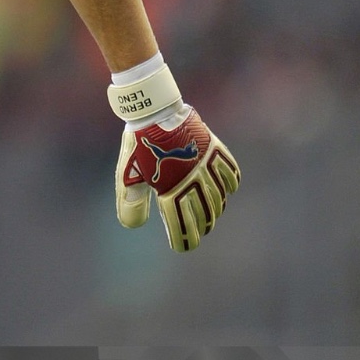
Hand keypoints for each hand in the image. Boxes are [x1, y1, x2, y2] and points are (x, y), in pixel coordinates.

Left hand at [116, 108, 240, 252]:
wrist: (153, 112)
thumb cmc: (139, 147)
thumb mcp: (128, 176)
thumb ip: (130, 203)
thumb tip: (134, 226)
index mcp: (171, 189)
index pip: (182, 223)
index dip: (184, 239)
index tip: (184, 247)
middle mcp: (193, 180)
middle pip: (204, 214)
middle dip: (201, 227)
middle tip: (197, 233)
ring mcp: (207, 165)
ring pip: (219, 197)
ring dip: (215, 210)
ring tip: (211, 216)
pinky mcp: (215, 150)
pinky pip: (231, 173)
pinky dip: (230, 185)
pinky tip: (225, 190)